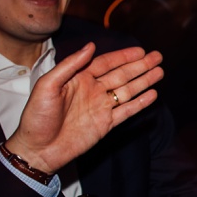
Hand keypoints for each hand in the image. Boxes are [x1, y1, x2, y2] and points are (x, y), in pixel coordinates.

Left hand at [6, 44, 165, 174]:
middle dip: (139, 66)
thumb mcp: (47, 86)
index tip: (139, 51)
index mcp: (78, 79)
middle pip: (121, 75)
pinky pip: (126, 111)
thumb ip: (69, 66)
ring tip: (160, 72)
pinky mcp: (105, 125)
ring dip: (143, 81)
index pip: (105, 63)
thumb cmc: (36, 117)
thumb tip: (91, 46)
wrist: (37, 149)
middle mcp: (92, 91)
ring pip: (127, 91)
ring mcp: (100, 108)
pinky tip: (152, 95)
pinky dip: (139, 103)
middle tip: (157, 57)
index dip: (123, 56)